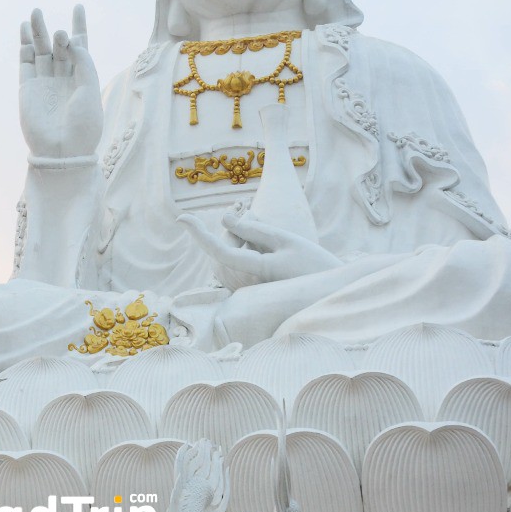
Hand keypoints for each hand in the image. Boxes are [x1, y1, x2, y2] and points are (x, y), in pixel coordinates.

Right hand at [19, 5, 102, 159]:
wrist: (62, 150)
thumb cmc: (83, 123)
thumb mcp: (90, 88)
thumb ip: (83, 62)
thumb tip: (70, 40)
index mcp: (82, 77)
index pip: (81, 46)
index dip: (79, 26)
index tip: (78, 6)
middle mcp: (63, 77)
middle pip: (58, 46)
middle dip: (53, 29)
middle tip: (44, 12)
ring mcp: (45, 82)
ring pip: (40, 51)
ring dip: (36, 32)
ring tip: (34, 13)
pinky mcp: (28, 89)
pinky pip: (25, 63)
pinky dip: (24, 46)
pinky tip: (23, 31)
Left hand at [179, 209, 340, 288]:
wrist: (329, 293)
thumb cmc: (313, 263)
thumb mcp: (285, 240)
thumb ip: (252, 229)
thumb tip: (222, 219)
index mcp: (258, 271)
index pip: (220, 250)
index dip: (199, 234)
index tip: (181, 218)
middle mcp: (247, 285)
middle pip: (226, 246)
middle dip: (237, 229)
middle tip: (259, 218)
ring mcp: (246, 290)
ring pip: (230, 254)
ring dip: (242, 239)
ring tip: (270, 239)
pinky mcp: (247, 291)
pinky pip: (237, 263)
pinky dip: (246, 249)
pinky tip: (266, 248)